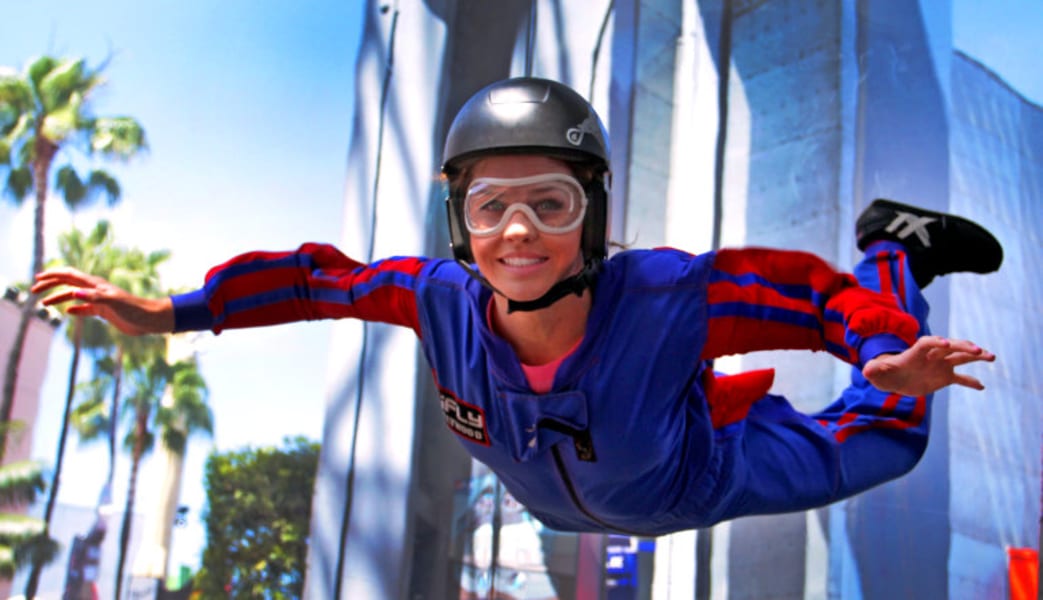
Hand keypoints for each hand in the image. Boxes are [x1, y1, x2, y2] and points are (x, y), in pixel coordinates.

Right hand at [31, 267, 174, 335]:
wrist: (151, 319)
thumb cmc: (135, 310)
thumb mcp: (114, 303)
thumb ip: (94, 297)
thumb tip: (73, 292)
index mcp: (96, 285)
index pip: (69, 275)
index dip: (53, 275)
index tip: (37, 279)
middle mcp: (96, 290)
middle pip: (68, 283)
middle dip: (50, 285)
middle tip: (33, 290)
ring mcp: (100, 301)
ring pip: (74, 296)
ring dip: (58, 298)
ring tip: (43, 304)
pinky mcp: (105, 312)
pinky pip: (85, 309)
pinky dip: (75, 309)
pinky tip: (68, 313)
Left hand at [862, 335, 994, 396]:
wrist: (893, 379)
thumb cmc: (883, 372)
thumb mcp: (876, 371)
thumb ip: (874, 369)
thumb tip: (866, 371)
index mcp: (915, 352)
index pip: (927, 343)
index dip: (936, 342)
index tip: (946, 343)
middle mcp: (931, 356)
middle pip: (950, 347)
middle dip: (963, 347)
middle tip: (978, 350)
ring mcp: (940, 365)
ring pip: (961, 358)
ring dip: (976, 356)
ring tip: (991, 357)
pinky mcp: (944, 377)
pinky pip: (960, 379)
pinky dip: (970, 382)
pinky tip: (982, 387)